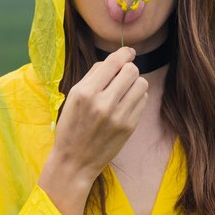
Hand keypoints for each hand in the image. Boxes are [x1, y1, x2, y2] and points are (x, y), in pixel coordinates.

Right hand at [38, 47, 147, 214]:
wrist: (75, 162)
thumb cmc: (72, 125)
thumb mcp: (74, 95)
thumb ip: (95, 74)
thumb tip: (117, 59)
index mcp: (86, 92)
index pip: (114, 62)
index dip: (124, 53)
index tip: (128, 52)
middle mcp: (103, 103)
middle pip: (131, 70)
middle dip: (128, 69)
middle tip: (122, 76)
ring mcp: (119, 116)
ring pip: (142, 84)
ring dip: (135, 83)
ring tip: (124, 90)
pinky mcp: (130, 127)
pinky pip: (143, 100)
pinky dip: (136, 97)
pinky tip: (125, 103)